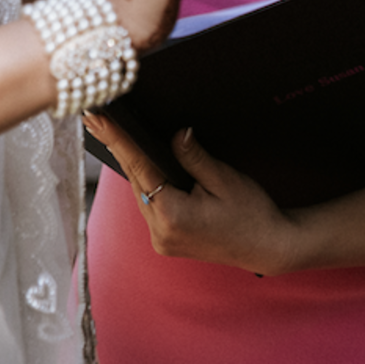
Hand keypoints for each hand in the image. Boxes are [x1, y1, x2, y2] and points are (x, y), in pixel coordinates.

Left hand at [83, 113, 299, 274]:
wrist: (267, 247)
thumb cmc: (252, 213)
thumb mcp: (226, 179)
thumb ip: (195, 156)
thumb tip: (175, 134)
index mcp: (173, 215)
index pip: (139, 167)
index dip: (117, 138)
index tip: (97, 118)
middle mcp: (160, 231)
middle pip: (135, 179)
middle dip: (118, 147)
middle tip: (97, 117)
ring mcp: (161, 239)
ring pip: (140, 192)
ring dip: (133, 165)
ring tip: (113, 132)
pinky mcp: (165, 241)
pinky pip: (150, 204)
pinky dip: (147, 182)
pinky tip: (140, 162)